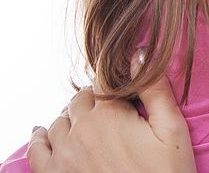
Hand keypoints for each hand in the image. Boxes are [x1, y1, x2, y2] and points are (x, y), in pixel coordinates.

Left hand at [27, 55, 194, 172]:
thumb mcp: (172, 130)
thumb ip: (155, 90)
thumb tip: (139, 54)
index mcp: (110, 113)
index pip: (103, 81)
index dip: (115, 82)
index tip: (125, 92)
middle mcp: (81, 129)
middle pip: (79, 99)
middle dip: (93, 100)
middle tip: (110, 111)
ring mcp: (63, 154)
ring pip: (59, 121)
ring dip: (71, 117)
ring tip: (86, 124)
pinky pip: (36, 149)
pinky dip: (40, 137)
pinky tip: (44, 134)